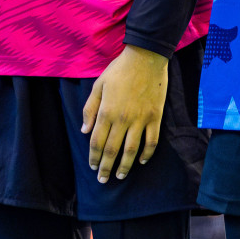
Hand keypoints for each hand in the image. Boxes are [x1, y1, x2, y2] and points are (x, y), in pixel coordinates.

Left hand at [82, 45, 168, 183]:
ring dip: (125, 165)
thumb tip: (84, 130)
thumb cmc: (119, 70)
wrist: (146, 58)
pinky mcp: (154, 117)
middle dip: (106, 167)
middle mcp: (122, 119)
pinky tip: (142, 161)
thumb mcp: (98, 85)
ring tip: (120, 176)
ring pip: (131, 150)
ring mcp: (140, 120)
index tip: (93, 166)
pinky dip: (147, 154)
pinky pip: (151, 140)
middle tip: (103, 180)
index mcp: (106, 112)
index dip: (94, 157)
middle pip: (112, 150)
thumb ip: (90, 109)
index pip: (97, 142)